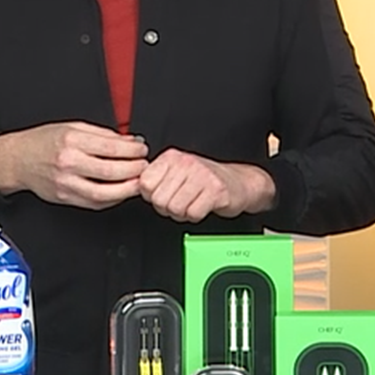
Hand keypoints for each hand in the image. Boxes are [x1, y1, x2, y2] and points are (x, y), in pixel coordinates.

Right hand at [0, 122, 147, 209]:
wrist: (18, 160)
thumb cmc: (43, 141)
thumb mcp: (71, 127)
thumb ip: (101, 134)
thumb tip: (128, 140)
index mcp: (72, 140)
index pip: (111, 148)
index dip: (133, 150)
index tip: (142, 149)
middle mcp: (69, 163)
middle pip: (111, 171)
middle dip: (134, 170)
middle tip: (145, 166)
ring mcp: (66, 183)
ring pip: (105, 193)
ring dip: (127, 189)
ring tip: (138, 182)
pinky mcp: (66, 198)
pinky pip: (94, 203)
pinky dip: (112, 199)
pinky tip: (121, 192)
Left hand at [137, 149, 275, 222]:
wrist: (240, 182)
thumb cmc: (205, 180)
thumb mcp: (177, 173)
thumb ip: (156, 179)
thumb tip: (135, 188)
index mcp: (171, 157)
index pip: (145, 183)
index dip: (152, 196)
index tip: (164, 194)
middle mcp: (185, 163)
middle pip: (159, 200)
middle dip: (167, 208)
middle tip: (180, 202)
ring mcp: (201, 176)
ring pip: (174, 208)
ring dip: (182, 213)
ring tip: (192, 204)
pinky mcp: (215, 191)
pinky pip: (193, 214)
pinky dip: (196, 216)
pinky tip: (202, 207)